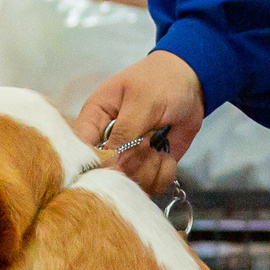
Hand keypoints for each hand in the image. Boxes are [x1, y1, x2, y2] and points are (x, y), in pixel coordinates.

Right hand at [74, 51, 204, 193]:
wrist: (189, 85)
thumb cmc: (159, 83)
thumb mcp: (142, 100)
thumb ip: (125, 131)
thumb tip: (112, 162)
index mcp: (94, 121)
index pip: (80, 151)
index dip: (96, 162)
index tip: (118, 157)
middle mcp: (106, 146)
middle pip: (109, 173)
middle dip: (135, 159)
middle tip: (149, 138)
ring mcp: (127, 160)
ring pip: (132, 183)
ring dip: (152, 166)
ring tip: (158, 142)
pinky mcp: (147, 170)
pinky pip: (153, 186)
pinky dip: (165, 172)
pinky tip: (166, 154)